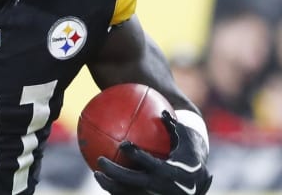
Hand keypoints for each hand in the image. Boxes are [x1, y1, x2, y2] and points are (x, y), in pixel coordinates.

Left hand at [94, 110, 212, 194]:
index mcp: (175, 172)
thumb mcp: (186, 136)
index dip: (138, 156)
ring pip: (130, 194)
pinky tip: (103, 181)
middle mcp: (166, 188)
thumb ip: (172, 124)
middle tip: (100, 160)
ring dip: (111, 186)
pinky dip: (116, 192)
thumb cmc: (189, 150)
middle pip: (136, 182)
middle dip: (116, 173)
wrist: (199, 180)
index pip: (153, 164)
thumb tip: (162, 110)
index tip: (123, 144)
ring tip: (96, 173)